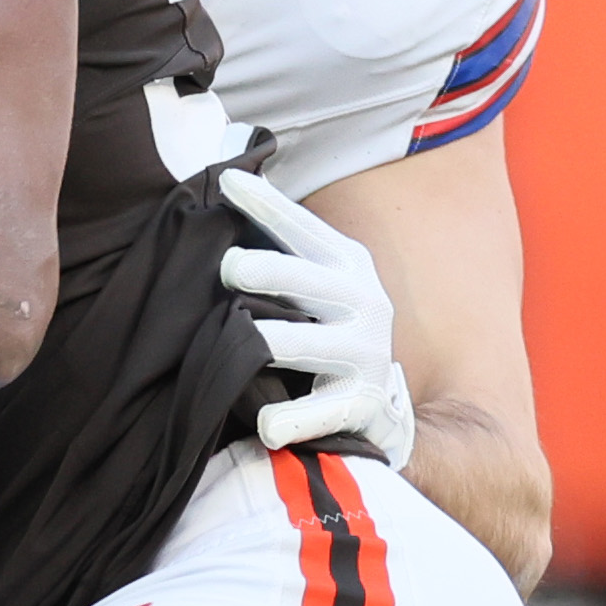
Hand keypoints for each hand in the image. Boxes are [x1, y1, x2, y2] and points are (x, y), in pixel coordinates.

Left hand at [220, 168, 414, 469]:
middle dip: (261, 270)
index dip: (265, 204)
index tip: (227, 181)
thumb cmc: (330, 331)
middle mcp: (363, 302)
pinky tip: (266, 424)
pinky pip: (315, 412)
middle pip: (300, 279)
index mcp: (348, 265)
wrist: (380, 406)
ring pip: (300, 342)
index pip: (300, 228)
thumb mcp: (320, 282)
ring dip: (265, 341)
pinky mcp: (359, 403)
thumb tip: (226, 183)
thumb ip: (284, 246)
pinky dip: (286, 420)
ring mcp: (364, 353)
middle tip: (227, 268)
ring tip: (234, 339)